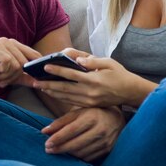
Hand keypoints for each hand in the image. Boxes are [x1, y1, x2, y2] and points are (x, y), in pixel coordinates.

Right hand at [0, 38, 41, 88]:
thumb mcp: (8, 78)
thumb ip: (23, 78)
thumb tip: (38, 81)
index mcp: (14, 45)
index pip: (34, 54)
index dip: (35, 68)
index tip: (34, 78)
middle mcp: (8, 41)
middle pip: (25, 62)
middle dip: (14, 76)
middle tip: (2, 78)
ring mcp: (0, 43)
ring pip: (17, 64)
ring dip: (6, 75)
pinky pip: (7, 63)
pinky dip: (1, 72)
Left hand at [33, 48, 153, 106]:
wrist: (130, 92)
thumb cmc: (119, 74)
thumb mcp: (108, 62)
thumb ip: (91, 60)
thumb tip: (76, 59)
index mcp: (94, 80)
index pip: (71, 75)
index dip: (57, 70)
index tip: (45, 66)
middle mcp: (90, 92)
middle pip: (64, 88)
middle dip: (47, 84)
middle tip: (34, 81)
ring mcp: (89, 101)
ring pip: (65, 97)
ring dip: (51, 92)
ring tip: (39, 87)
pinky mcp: (89, 106)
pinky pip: (71, 102)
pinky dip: (60, 98)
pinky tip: (52, 93)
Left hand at [42, 106, 124, 161]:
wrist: (117, 119)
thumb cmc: (94, 113)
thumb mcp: (79, 112)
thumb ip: (62, 121)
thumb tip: (45, 131)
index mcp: (92, 117)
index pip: (71, 130)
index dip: (58, 138)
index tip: (46, 143)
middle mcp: (100, 130)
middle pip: (75, 144)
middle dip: (59, 148)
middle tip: (48, 150)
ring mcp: (105, 141)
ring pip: (81, 153)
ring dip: (67, 154)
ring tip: (58, 150)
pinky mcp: (108, 150)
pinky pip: (89, 157)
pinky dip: (78, 157)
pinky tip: (71, 154)